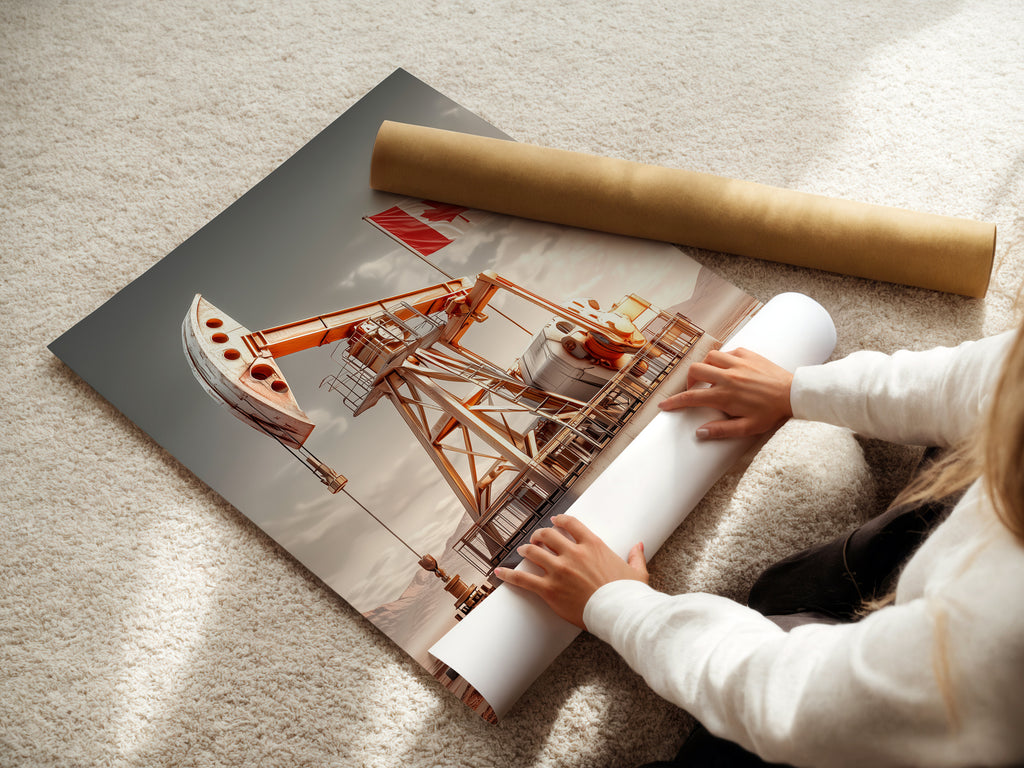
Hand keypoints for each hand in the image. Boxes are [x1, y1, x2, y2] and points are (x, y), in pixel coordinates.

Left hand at [495, 515, 647, 629]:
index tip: (554, 521)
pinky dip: (509, 574)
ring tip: (522, 550)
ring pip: (534, 552)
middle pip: (547, 535)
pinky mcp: (549, 589)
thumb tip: (639, 545)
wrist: (619, 613)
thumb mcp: (636, 572)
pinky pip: (523, 579)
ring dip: (526, 550)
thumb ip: (635, 556)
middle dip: (539, 535)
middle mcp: (573, 553)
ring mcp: (559, 570)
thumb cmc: (628, 594)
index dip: (559, 521)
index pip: (570, 524)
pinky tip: (499, 572)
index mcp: (593, 545)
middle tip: (536, 538)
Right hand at [658, 347, 792, 438]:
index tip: (664, 405)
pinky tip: (729, 369)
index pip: (691, 397)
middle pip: (695, 371)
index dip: (674, 402)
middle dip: (689, 380)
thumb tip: (699, 433)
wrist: (794, 394)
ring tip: (710, 377)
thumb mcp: (747, 428)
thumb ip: (722, 430)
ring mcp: (737, 363)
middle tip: (695, 390)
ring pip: (709, 357)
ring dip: (705, 367)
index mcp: (725, 395)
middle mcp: (727, 376)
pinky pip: (727, 352)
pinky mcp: (748, 354)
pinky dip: (723, 359)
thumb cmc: (771, 413)